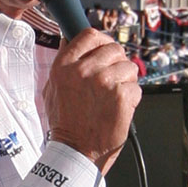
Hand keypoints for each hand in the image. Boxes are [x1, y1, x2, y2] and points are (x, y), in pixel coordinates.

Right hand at [44, 29, 141, 174]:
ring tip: (114, 96)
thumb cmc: (64, 123)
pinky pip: (136, 86)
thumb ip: (62, 63)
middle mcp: (84, 70)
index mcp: (64, 66)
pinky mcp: (122, 96)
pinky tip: (120, 108)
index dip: (101, 41)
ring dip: (126, 80)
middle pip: (113, 48)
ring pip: (129, 66)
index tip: (104, 49)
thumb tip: (68, 40)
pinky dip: (132, 97)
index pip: (89, 35)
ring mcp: (104, 82)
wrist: (76, 151)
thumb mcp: (51, 88)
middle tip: (112, 78)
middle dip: (116, 62)